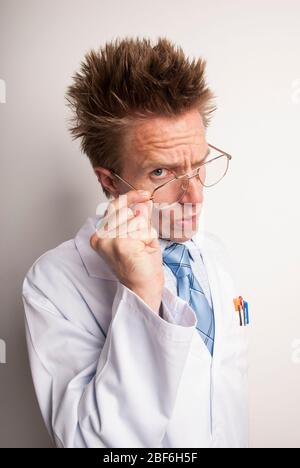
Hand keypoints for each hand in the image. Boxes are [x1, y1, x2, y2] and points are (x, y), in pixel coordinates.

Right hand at [90, 190, 163, 313]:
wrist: (144, 289)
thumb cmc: (142, 267)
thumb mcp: (140, 237)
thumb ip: (139, 219)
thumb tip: (144, 202)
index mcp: (100, 235)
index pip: (114, 206)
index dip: (131, 197)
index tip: (145, 195)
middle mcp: (100, 236)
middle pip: (125, 210)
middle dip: (140, 223)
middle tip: (143, 241)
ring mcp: (109, 240)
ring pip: (136, 219)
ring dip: (145, 233)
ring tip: (141, 250)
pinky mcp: (120, 244)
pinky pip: (142, 229)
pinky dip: (148, 238)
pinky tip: (143, 251)